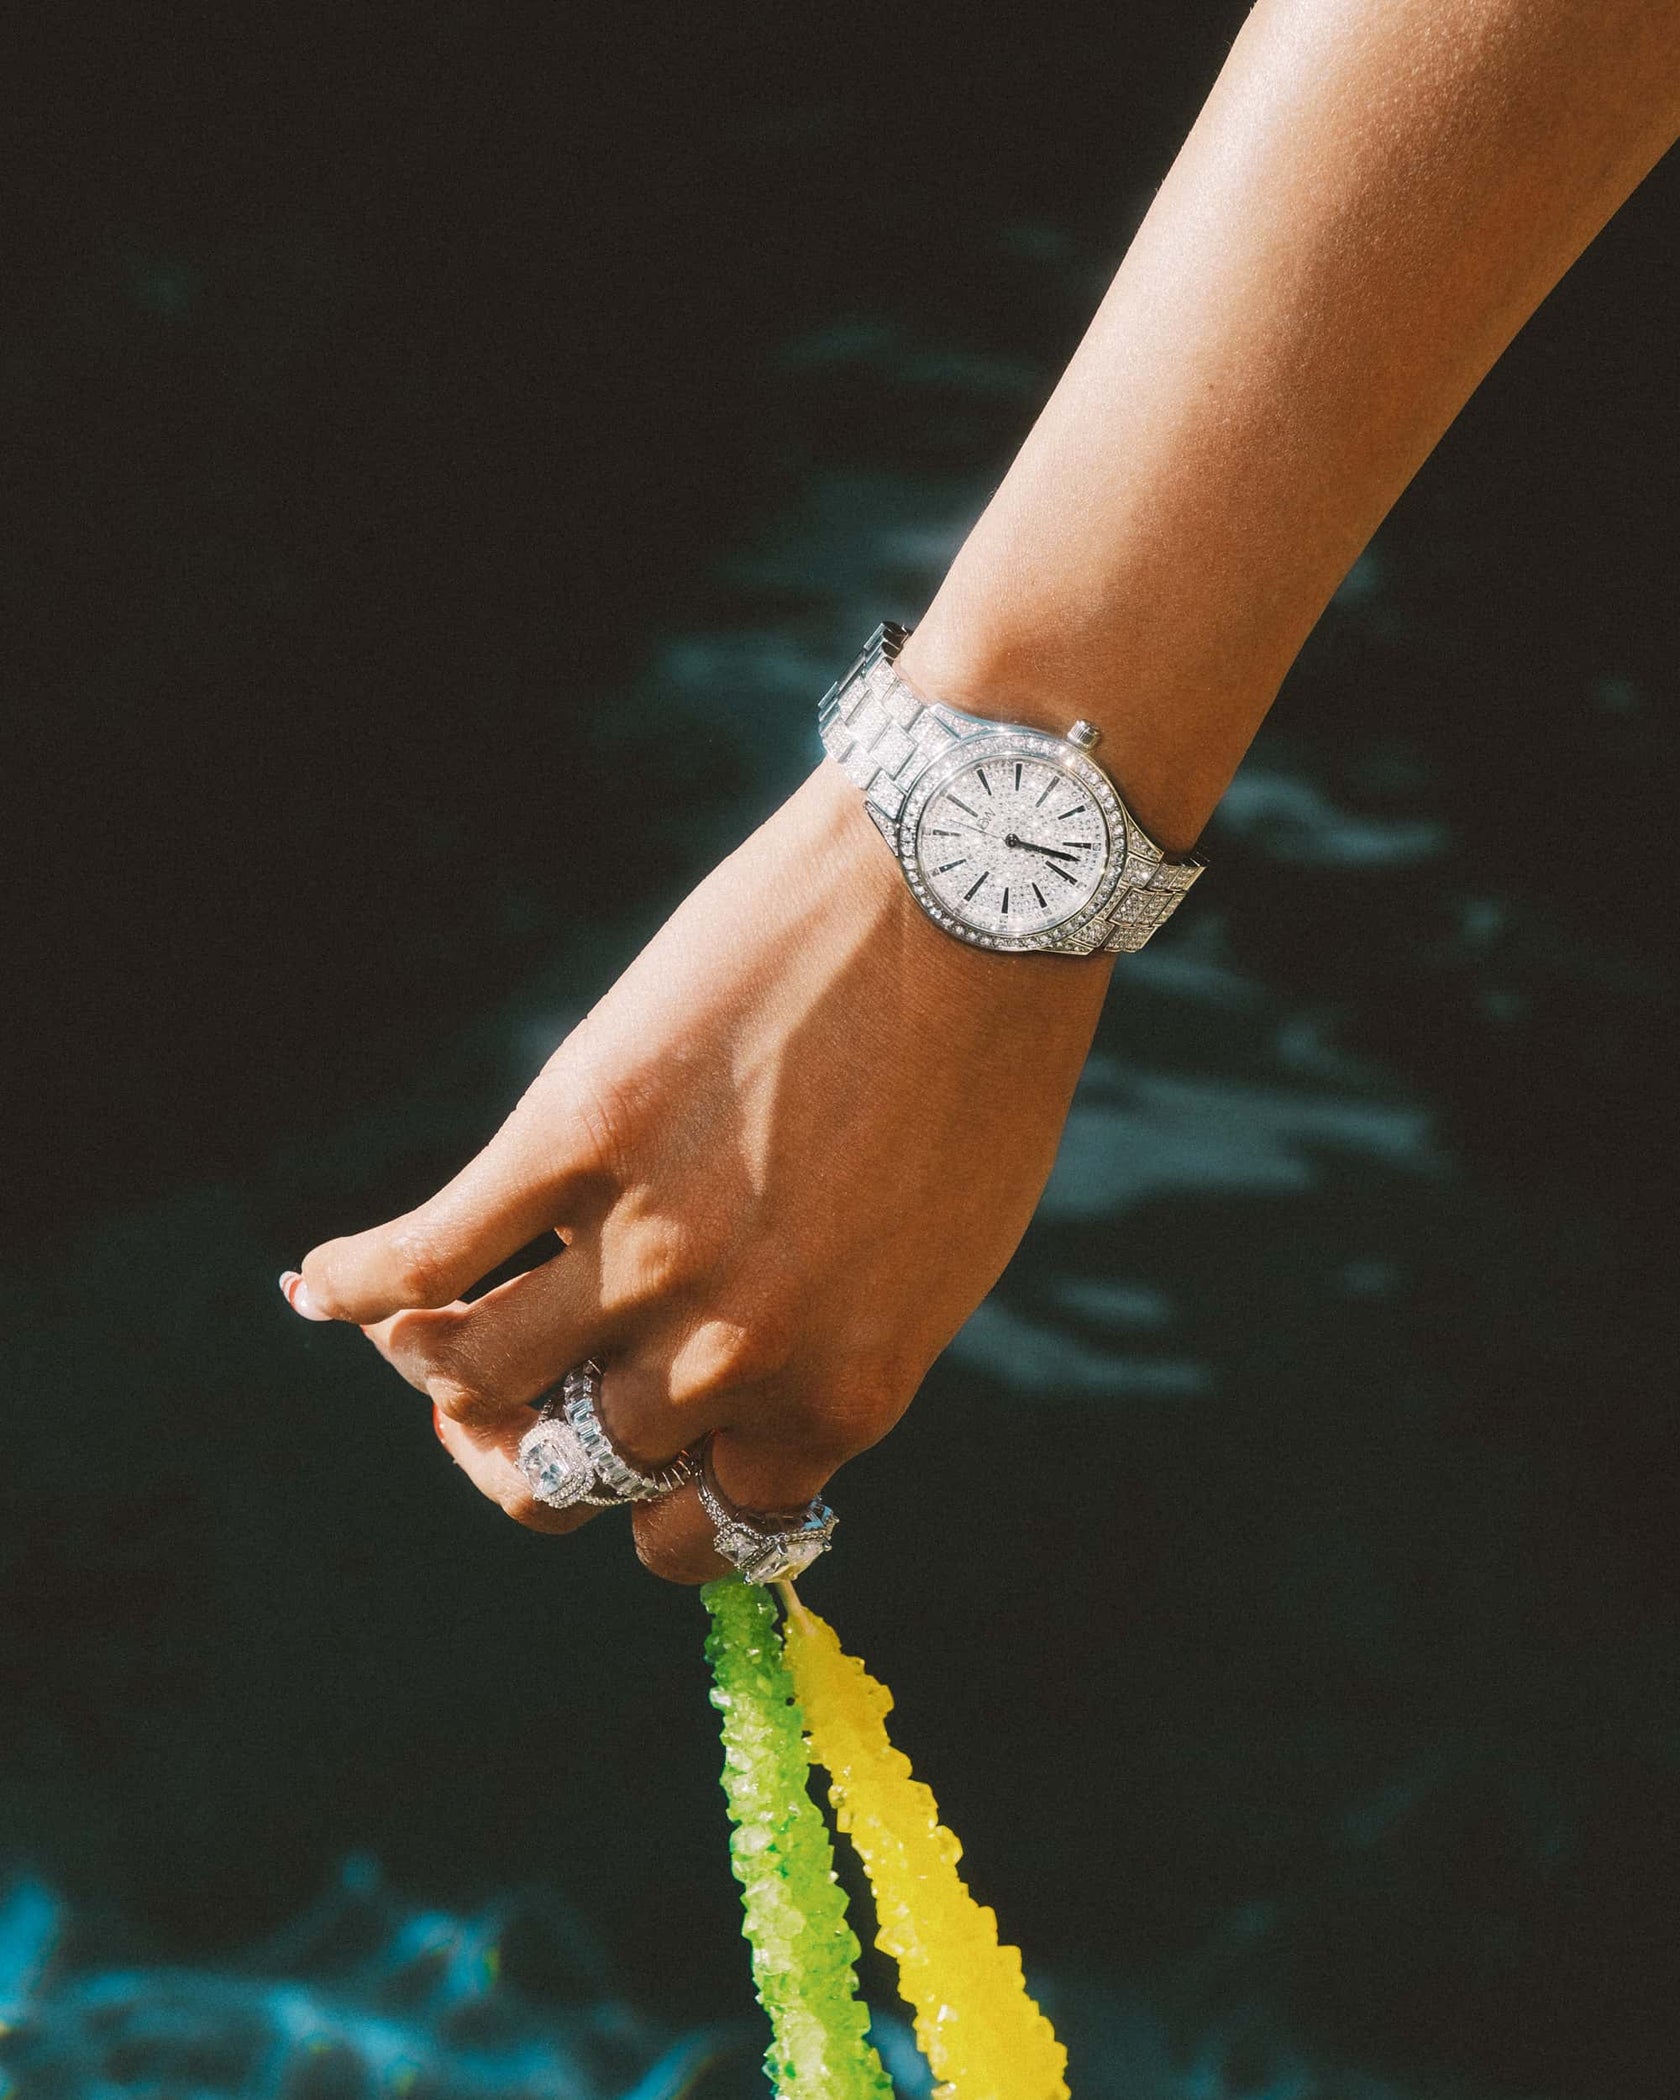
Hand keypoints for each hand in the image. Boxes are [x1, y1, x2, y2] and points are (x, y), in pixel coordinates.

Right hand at [285, 759, 1111, 1581]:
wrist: (969, 899)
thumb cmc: (978, 1073)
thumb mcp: (934, 1264)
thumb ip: (832, 1352)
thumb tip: (733, 1406)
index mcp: (839, 1398)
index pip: (693, 1530)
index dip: (645, 1505)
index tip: (627, 1459)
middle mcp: (736, 1351)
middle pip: (569, 1467)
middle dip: (525, 1444)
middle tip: (504, 1392)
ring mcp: (649, 1246)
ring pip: (475, 1373)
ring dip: (433, 1366)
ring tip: (420, 1326)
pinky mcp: (578, 1134)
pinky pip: (427, 1251)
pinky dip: (358, 1282)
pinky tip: (325, 1282)